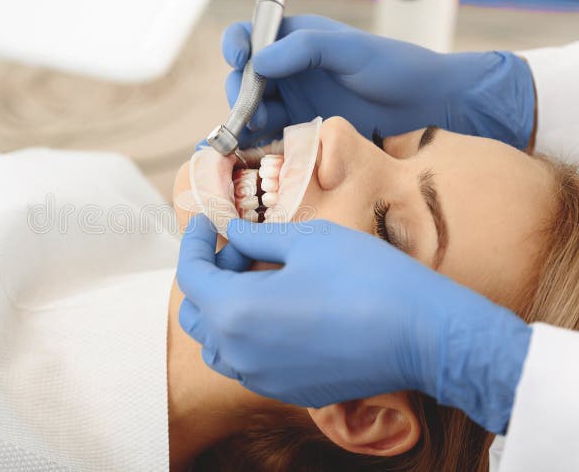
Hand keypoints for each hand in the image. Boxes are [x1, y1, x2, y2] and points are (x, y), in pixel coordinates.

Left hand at [176, 215, 531, 433]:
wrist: (424, 335)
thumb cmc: (368, 279)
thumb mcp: (308, 240)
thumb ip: (257, 237)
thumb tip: (232, 234)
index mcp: (236, 311)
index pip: (190, 275)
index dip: (194, 243)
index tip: (207, 223)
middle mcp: (240, 354)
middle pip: (196, 313)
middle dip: (210, 276)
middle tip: (244, 250)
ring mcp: (263, 379)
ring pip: (217, 345)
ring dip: (224, 309)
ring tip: (261, 281)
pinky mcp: (288, 392)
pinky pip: (247, 364)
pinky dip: (248, 335)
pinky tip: (282, 309)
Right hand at [222, 15, 534, 149]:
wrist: (423, 103)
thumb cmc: (391, 67)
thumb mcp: (348, 50)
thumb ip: (304, 49)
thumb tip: (258, 63)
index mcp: (294, 39)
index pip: (250, 36)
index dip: (236, 45)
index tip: (239, 60)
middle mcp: (288, 69)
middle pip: (243, 78)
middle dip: (239, 92)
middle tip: (251, 108)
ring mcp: (293, 100)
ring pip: (251, 109)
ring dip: (246, 119)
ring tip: (260, 128)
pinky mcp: (300, 129)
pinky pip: (268, 135)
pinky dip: (257, 142)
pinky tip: (260, 148)